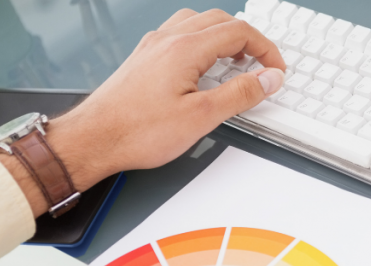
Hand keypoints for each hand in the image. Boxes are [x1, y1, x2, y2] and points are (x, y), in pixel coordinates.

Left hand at [2, 9, 284, 215]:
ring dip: (223, 36)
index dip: (265, 49)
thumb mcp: (201, 117)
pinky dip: (201, 41)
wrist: (94, 139)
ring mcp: (153, 47)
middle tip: (263, 64)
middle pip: (220, 21)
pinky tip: (202, 65)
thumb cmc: (137, 131)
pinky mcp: (144, 58)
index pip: (238, 32)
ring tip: (236, 61)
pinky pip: (179, 34)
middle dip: (248, 40)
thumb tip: (268, 79)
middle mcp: (167, 40)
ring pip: (197, 23)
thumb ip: (240, 94)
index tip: (276, 69)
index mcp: (185, 49)